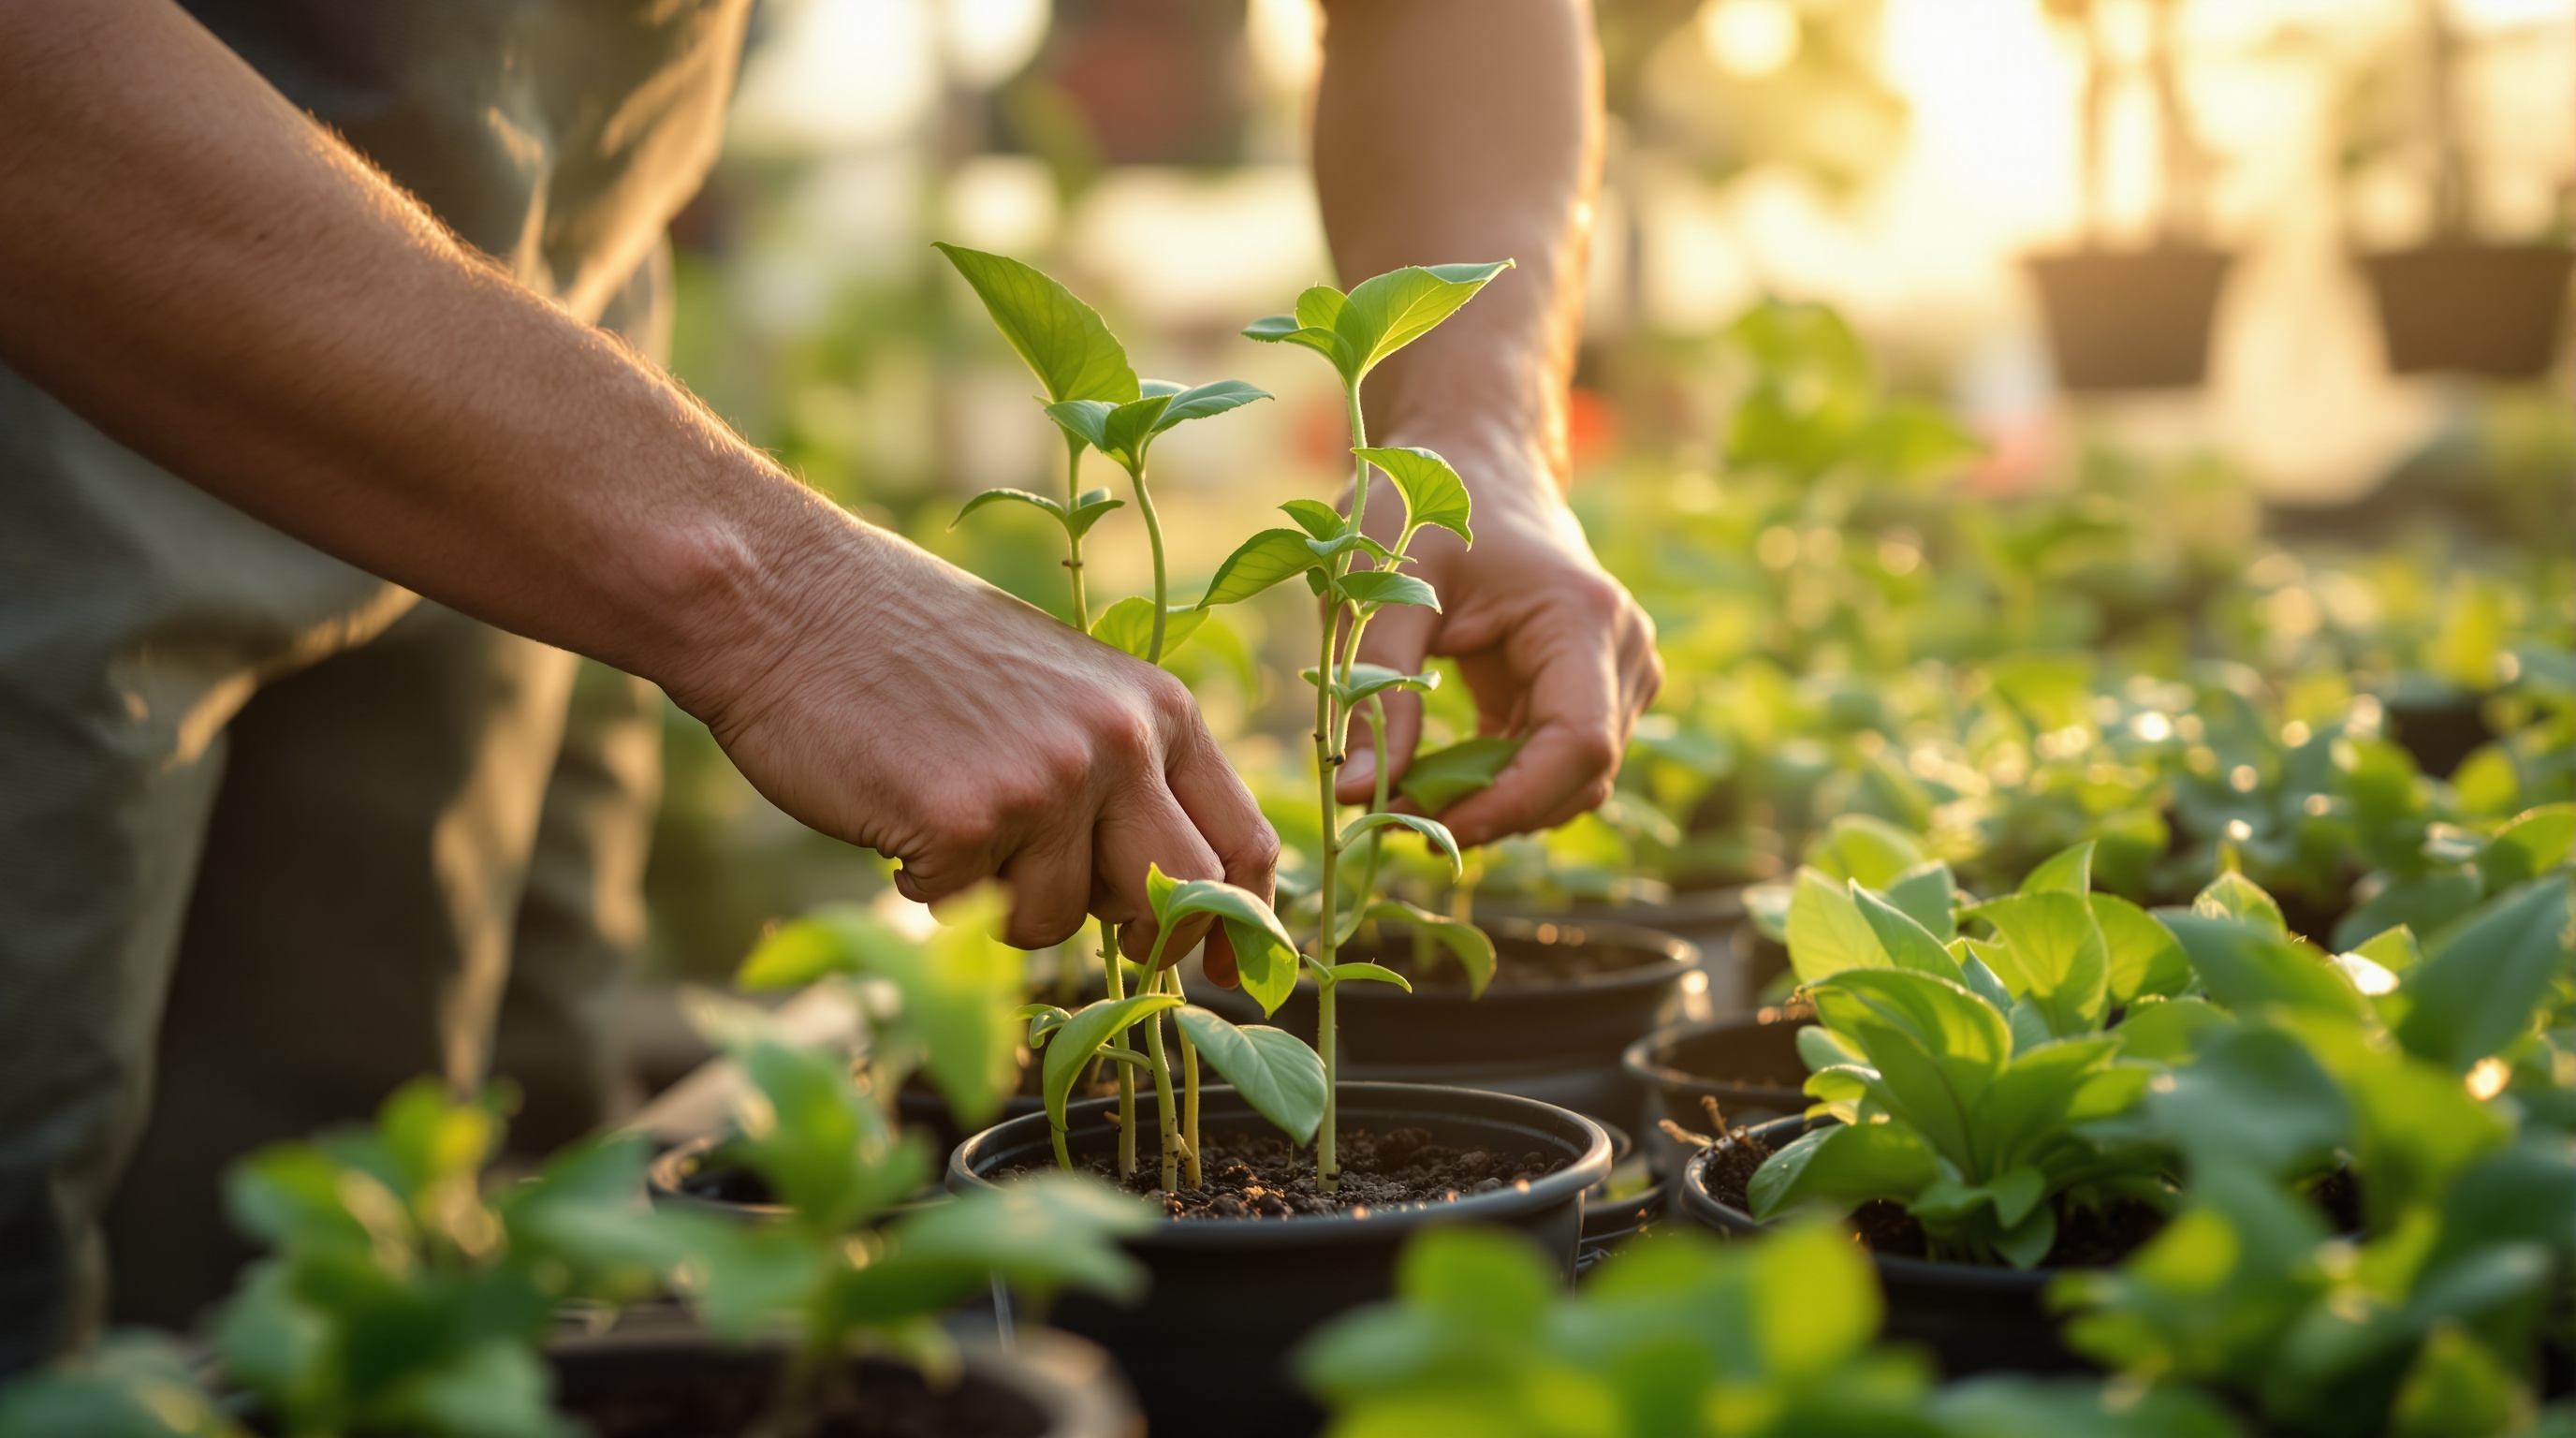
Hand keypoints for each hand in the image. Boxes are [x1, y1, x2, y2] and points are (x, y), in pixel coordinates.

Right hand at [673, 513, 1276, 959]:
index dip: (1238, 926)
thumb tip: (1163, 893)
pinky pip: (968, 914)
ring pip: (1060, 924)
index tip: (1215, 972)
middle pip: (1179, 899)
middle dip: (1129, 934)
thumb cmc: (914, 650)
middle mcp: (1122, 742)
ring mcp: (1049, 781)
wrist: (788, 600)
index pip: (1243, 844)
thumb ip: (1121, 771)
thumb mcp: (1059, 689)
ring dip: (1000, 901)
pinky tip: (897, 812)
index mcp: (1157, 707)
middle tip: (1052, 904)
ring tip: (946, 814)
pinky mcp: (969, 819)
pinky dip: (926, 886)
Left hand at [1337, 431, 1659, 846]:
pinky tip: (1431, 783)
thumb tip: (1355, 797)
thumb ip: (1375, 692)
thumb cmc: (1425, 507)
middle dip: (1493, 812)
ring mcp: (1618, 675)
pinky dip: (1496, 786)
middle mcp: (1624, 651)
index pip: (1579, 745)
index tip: (1432, 829)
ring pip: (1569, 783)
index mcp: (1584, 618)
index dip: (1512, 804)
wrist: (1471, 463)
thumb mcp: (1383, 591)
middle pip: (1580, 776)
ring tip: (1404, 798)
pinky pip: (1552, 766)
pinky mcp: (1592, 693)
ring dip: (1492, 805)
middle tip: (1393, 821)